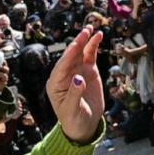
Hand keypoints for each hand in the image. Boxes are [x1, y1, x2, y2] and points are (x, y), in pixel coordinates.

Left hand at [46, 27, 105, 143]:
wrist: (84, 125)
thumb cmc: (73, 120)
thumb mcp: (72, 110)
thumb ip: (74, 94)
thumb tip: (79, 79)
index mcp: (55, 83)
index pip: (62, 66)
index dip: (69, 55)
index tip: (76, 45)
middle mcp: (65, 74)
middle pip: (70, 55)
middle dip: (77, 43)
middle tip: (85, 31)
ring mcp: (77, 71)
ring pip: (80, 53)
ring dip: (85, 41)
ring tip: (91, 29)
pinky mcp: (88, 72)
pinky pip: (90, 56)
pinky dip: (93, 46)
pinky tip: (98, 37)